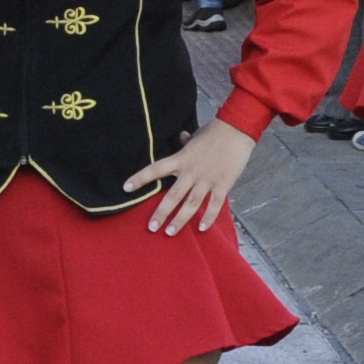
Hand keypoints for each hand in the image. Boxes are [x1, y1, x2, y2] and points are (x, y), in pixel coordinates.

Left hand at [123, 119, 256, 234]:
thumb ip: (186, 142)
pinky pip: (214, 205)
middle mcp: (191, 172)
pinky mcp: (223, 185)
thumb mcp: (195, 136)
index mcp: (181, 159)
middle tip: (152, 228)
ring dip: (180, 220)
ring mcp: (207, 180)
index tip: (126, 188)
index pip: (156, 170)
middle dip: (161, 213)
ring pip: (191, 204)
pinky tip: (201, 228)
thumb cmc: (215, 131)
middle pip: (173, 196)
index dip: (140, 179)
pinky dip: (208, 217)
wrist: (237, 130)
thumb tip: (180, 136)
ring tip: (170, 232)